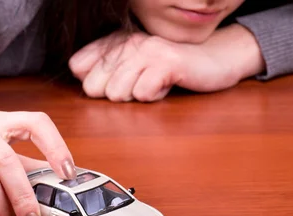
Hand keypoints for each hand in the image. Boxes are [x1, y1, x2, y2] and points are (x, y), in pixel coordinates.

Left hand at [69, 24, 264, 101]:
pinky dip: (154, 97)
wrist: (214, 60)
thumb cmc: (172, 68)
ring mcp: (148, 51)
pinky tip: (167, 85)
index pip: (78, 66)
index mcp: (117, 42)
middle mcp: (129, 42)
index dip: (94, 84)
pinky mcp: (167, 63)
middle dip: (116, 95)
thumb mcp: (135, 66)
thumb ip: (106, 69)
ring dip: (136, 97)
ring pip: (116, 93)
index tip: (117, 82)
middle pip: (95, 87)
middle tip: (140, 85)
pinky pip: (143, 93)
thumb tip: (80, 76)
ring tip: (154, 84)